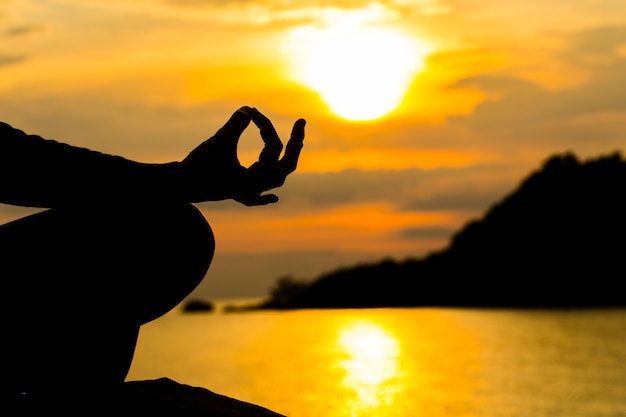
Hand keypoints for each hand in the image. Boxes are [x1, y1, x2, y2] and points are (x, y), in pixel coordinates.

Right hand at [182, 106, 305, 205]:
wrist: (176, 188)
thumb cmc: (198, 166)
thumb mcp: (219, 142)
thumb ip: (235, 125)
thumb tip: (248, 109)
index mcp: (257, 178)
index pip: (273, 146)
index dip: (265, 125)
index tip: (252, 111)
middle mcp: (256, 188)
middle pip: (286, 166)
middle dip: (294, 144)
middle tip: (301, 123)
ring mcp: (245, 193)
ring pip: (274, 180)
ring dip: (283, 163)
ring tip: (293, 147)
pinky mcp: (233, 193)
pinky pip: (254, 199)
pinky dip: (264, 197)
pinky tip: (273, 198)